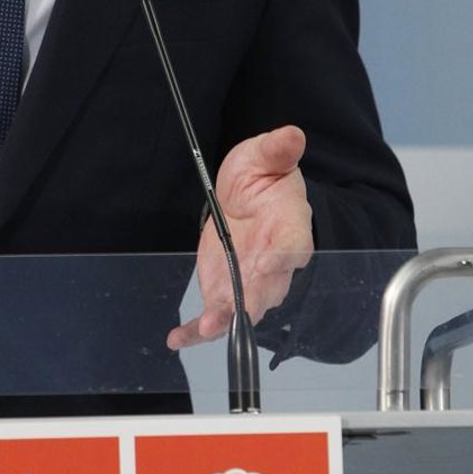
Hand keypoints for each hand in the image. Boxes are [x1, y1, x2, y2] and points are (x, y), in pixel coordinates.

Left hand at [167, 126, 312, 348]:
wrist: (248, 197)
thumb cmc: (263, 177)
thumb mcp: (265, 155)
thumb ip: (278, 149)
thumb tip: (292, 135)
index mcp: (290, 226)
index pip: (292, 246)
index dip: (281, 257)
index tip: (268, 262)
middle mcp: (274, 262)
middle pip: (268, 286)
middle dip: (252, 299)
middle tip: (237, 309)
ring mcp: (250, 281)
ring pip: (244, 306)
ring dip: (227, 318)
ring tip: (207, 326)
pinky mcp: (226, 290)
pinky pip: (215, 316)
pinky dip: (197, 331)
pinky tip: (179, 338)